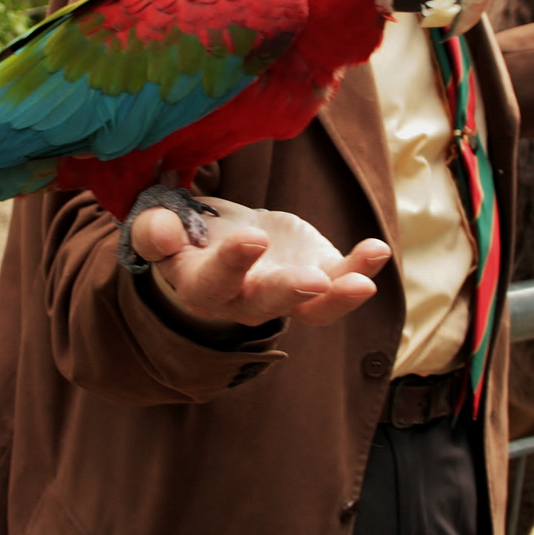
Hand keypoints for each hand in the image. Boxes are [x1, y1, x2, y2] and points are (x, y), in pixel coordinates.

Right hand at [131, 197, 390, 330]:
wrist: (220, 241)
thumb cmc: (184, 234)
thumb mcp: (161, 226)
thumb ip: (156, 230)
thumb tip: (166, 230)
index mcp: (201, 286)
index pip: (213, 282)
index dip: (231, 263)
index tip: (252, 238)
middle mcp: (243, 301)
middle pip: (265, 303)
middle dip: (290, 291)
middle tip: (313, 282)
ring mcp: (284, 295)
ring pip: (312, 308)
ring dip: (339, 297)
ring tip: (363, 282)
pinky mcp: (316, 278)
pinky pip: (341, 281)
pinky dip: (361, 268)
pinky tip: (377, 250)